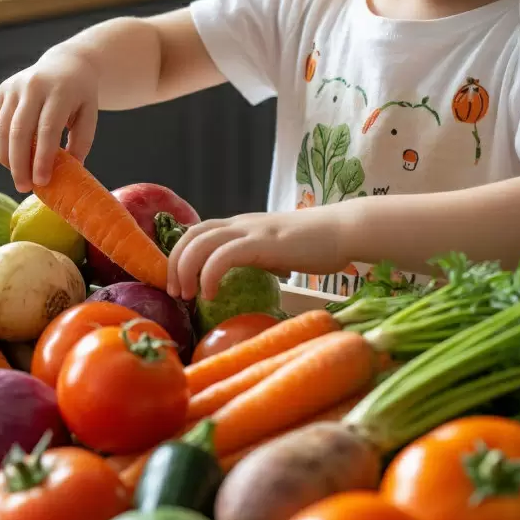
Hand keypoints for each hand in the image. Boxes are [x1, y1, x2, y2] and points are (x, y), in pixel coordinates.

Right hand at [0, 47, 97, 191]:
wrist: (66, 64)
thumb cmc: (80, 95)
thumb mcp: (89, 115)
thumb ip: (81, 142)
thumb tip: (68, 174)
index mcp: (60, 91)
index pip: (47, 129)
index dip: (42, 158)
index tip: (42, 182)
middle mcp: (33, 86)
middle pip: (19, 130)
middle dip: (19, 163)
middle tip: (24, 187)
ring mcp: (13, 86)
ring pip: (1, 128)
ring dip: (6, 158)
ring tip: (18, 177)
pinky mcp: (1, 90)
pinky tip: (6, 160)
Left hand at [167, 209, 338, 301]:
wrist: (343, 231)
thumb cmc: (316, 245)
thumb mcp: (277, 250)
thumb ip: (259, 257)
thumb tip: (248, 275)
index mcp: (241, 226)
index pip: (197, 232)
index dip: (181, 255)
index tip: (179, 283)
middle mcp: (240, 224)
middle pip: (191, 235)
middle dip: (175, 263)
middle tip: (177, 293)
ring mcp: (251, 231)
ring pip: (200, 242)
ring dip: (186, 269)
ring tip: (188, 295)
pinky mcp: (262, 243)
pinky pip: (223, 256)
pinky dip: (209, 274)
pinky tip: (212, 294)